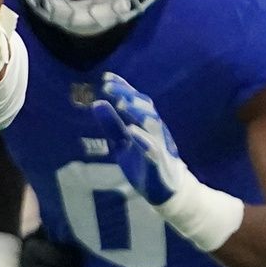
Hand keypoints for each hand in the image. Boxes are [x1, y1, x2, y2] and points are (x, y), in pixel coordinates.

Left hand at [87, 72, 188, 205]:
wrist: (169, 189)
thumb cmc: (143, 160)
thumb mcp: (122, 141)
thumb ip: (111, 123)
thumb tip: (96, 103)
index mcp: (146, 123)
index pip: (135, 100)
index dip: (122, 87)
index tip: (106, 77)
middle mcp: (156, 130)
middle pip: (145, 107)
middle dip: (127, 95)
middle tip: (107, 87)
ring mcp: (160, 145)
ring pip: (152, 124)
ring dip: (136, 112)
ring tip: (120, 103)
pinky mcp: (160, 162)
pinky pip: (154, 149)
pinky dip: (144, 139)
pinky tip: (132, 132)